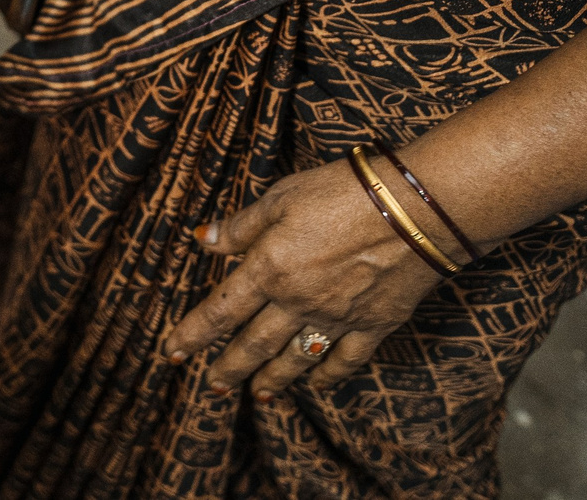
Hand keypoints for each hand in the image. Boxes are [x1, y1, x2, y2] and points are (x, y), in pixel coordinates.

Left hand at [159, 159, 445, 401]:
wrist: (415, 211)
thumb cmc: (343, 191)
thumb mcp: (281, 197)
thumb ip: (241, 226)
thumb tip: (203, 240)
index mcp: (269, 269)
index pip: (220, 310)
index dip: (193, 334)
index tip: (171, 352)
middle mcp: (297, 301)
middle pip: (255, 344)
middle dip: (230, 368)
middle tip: (213, 387)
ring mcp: (337, 318)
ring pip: (296, 359)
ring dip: (273, 380)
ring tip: (256, 396)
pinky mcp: (374, 324)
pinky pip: (345, 360)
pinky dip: (328, 375)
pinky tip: (317, 384)